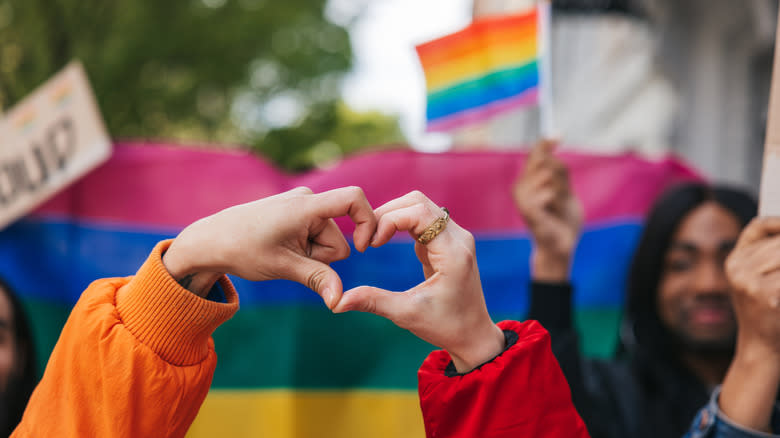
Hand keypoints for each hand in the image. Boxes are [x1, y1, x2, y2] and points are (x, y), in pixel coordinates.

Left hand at [162, 186, 376, 307]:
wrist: (212, 240)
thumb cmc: (243, 250)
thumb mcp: (282, 267)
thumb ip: (317, 279)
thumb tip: (339, 302)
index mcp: (306, 206)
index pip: (353, 199)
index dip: (368, 222)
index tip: (363, 248)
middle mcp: (307, 199)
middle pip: (339, 238)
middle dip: (321, 257)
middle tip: (289, 259)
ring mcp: (302, 205)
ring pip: (327, 241)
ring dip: (311, 255)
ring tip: (282, 253)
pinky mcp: (297, 213)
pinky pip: (316, 236)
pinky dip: (305, 249)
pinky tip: (282, 250)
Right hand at [333, 191, 504, 372]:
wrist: (472, 335)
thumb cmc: (444, 326)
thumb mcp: (406, 314)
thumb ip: (372, 302)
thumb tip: (336, 303)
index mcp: (453, 252)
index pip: (419, 213)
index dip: (389, 220)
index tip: (372, 245)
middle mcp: (458, 238)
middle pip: (418, 202)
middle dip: (387, 214)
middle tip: (367, 239)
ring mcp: (455, 237)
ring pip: (420, 207)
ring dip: (393, 216)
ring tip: (374, 239)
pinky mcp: (448, 241)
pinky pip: (422, 219)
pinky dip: (400, 224)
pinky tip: (384, 242)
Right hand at [513, 140, 581, 281]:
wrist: (562, 245)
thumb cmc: (563, 220)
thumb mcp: (565, 190)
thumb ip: (559, 171)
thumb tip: (553, 142)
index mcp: (528, 181)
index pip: (534, 154)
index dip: (545, 143)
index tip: (559, 135)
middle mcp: (520, 186)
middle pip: (543, 161)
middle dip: (560, 175)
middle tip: (563, 194)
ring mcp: (522, 197)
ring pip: (549, 175)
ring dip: (561, 191)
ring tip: (558, 207)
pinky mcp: (526, 209)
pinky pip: (549, 192)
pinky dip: (557, 201)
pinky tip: (553, 212)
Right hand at [720, 217, 779, 431]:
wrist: (760, 347)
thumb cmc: (767, 312)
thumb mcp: (758, 280)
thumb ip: (769, 256)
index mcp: (734, 260)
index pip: (758, 226)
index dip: (779, 222)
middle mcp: (736, 267)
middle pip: (779, 243)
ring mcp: (747, 280)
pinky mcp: (763, 294)